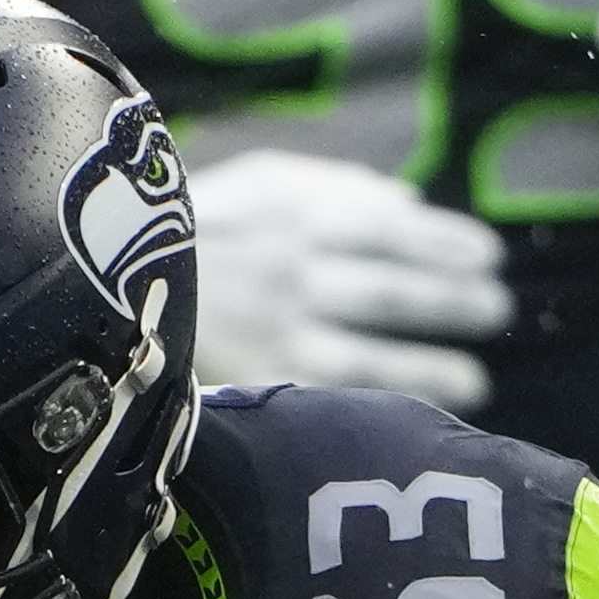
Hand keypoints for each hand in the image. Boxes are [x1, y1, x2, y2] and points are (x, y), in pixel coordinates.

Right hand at [186, 147, 510, 411]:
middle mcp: (288, 275)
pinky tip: (409, 418)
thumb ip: (335, 186)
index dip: (446, 245)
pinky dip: (372, 410)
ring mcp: (269, 335)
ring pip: (365, 358)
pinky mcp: (250, 385)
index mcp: (294, 216)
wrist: (102, 277)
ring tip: (476, 383)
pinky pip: (324, 402)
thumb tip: (408, 206)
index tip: (491, 257)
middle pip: (389, 294)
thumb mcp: (260, 180)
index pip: (390, 230)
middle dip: (451, 304)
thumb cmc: (195, 224)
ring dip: (428, 370)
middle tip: (497, 312)